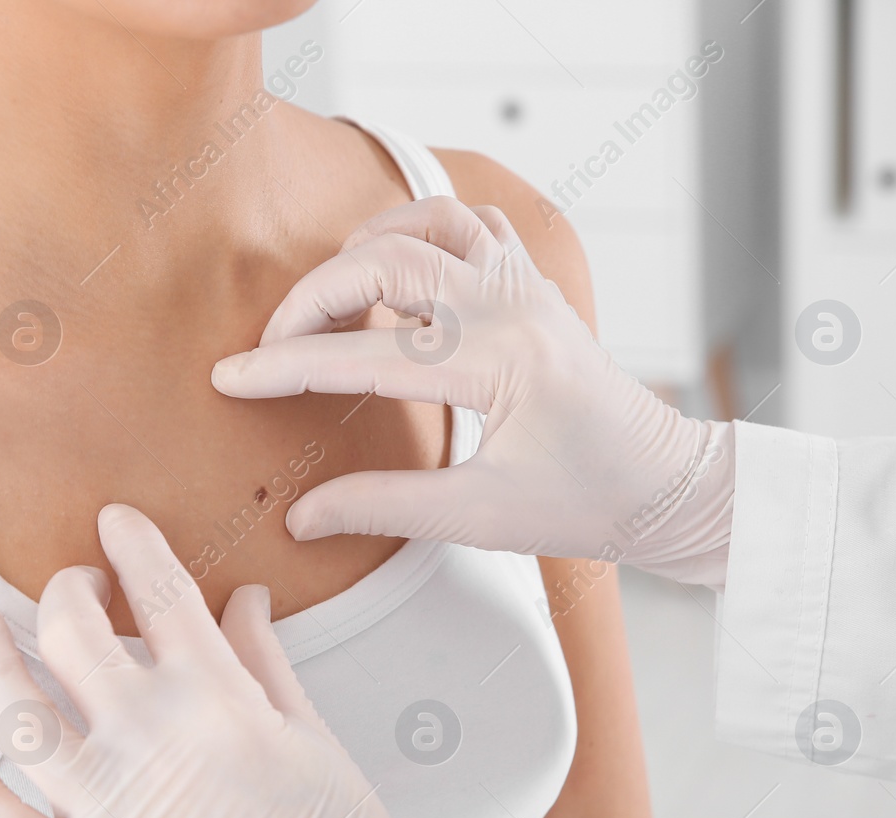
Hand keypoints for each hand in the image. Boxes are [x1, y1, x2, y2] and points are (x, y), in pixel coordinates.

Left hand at [0, 504, 432, 817]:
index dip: (131, 544)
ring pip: (12, 708)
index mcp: (217, 698)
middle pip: (71, 631)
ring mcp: (108, 806)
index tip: (117, 523)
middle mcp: (151, 739)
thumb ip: (263, 658)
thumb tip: (244, 599)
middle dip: (64, 589)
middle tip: (71, 586)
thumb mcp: (312, 734)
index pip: (159, 590)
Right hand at [211, 196, 732, 582]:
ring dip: (367, 247)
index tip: (231, 377)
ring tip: (331, 301)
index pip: (364, 354)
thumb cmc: (585, 503)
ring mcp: (526, 285)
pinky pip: (469, 223)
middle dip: (313, 298)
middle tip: (273, 345)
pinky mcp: (531, 284)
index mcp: (500, 362)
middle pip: (385, 260)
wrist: (664, 485)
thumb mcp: (479, 519)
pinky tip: (395, 277)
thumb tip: (301, 516)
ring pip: (427, 219)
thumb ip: (383, 508)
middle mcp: (512, 305)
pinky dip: (419, 232)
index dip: (285, 366)